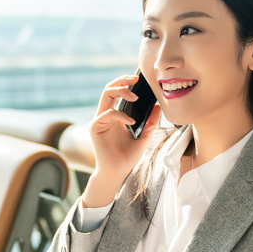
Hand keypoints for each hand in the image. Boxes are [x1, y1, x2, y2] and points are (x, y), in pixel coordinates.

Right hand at [82, 74, 161, 208]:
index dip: (125, 83)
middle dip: (121, 81)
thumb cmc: (127, 157)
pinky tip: (131, 121)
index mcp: (113, 115)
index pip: (116, 92)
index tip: (139, 79)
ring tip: (135, 96)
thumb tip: (157, 106)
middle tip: (135, 79)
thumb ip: (149, 122)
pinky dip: (120, 115)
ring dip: (121, 92)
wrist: (117, 172)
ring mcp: (98, 120)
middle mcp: (104, 115)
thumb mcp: (143, 137)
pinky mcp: (94, 127)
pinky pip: (107, 114)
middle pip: (108, 89)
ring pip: (106, 96)